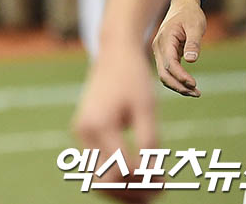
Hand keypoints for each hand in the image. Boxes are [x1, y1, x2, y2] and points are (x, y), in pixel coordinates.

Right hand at [73, 42, 160, 202]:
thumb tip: (151, 177)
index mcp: (99, 124)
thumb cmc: (134, 79)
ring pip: (98, 179)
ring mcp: (81, 133)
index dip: (143, 182)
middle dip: (131, 193)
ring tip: (151, 188)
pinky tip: (139, 176)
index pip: (120, 170)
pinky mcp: (84, 134)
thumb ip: (149, 143)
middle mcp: (84, 131)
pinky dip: (117, 177)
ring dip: (123, 190)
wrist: (115, 56)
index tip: (164, 181)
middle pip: (104, 182)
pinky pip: (98, 166)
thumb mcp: (147, 109)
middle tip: (158, 191)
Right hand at [152, 0, 205, 96]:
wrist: (182, 5)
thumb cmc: (190, 14)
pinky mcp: (164, 53)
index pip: (169, 63)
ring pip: (164, 74)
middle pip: (164, 73)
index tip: (194, 84)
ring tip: (195, 93)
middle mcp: (158, 47)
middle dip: (178, 86)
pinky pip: (167, 70)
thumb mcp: (195, 26)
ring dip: (178, 85)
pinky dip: (177, 79)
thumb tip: (191, 60)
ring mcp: (160, 50)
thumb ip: (193, 43)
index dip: (180, 76)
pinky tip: (189, 85)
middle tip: (197, 93)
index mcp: (165, 40)